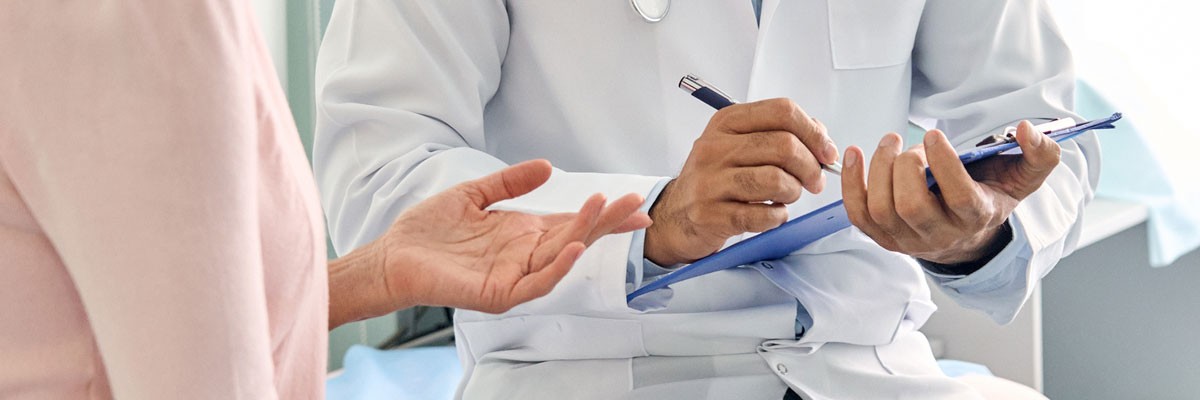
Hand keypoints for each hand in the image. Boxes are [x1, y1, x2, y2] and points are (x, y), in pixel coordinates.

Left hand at [329, 160, 649, 326]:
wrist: (392, 256)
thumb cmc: (429, 232)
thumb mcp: (474, 195)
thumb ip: (510, 181)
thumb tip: (547, 166)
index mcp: (523, 235)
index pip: (572, 222)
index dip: (602, 214)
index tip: (635, 202)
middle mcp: (524, 257)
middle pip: (575, 237)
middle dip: (606, 221)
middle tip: (635, 203)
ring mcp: (515, 277)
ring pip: (560, 257)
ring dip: (585, 234)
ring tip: (603, 210)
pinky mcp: (498, 293)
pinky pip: (536, 284)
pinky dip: (557, 267)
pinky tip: (572, 247)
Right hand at [645, 98, 838, 265]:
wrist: (676, 214)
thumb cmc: (717, 178)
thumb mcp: (739, 144)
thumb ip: (779, 133)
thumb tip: (820, 135)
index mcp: (726, 123)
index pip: (782, 111)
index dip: (814, 132)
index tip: (826, 152)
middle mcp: (714, 148)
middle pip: (783, 145)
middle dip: (810, 166)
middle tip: (814, 181)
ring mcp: (709, 181)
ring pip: (775, 179)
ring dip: (793, 192)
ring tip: (787, 196)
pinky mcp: (710, 214)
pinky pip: (762, 214)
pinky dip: (777, 216)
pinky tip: (772, 214)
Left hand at [841, 121, 1060, 264]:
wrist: (967, 236)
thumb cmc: (990, 197)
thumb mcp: (1024, 178)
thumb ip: (1039, 154)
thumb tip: (1027, 128)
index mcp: (975, 218)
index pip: (958, 198)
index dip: (944, 165)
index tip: (934, 136)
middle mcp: (939, 234)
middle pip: (911, 206)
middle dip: (905, 167)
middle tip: (910, 143)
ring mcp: (907, 240)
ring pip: (882, 210)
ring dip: (879, 169)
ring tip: (890, 142)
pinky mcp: (882, 237)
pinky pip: (858, 214)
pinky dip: (850, 184)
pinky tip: (855, 155)